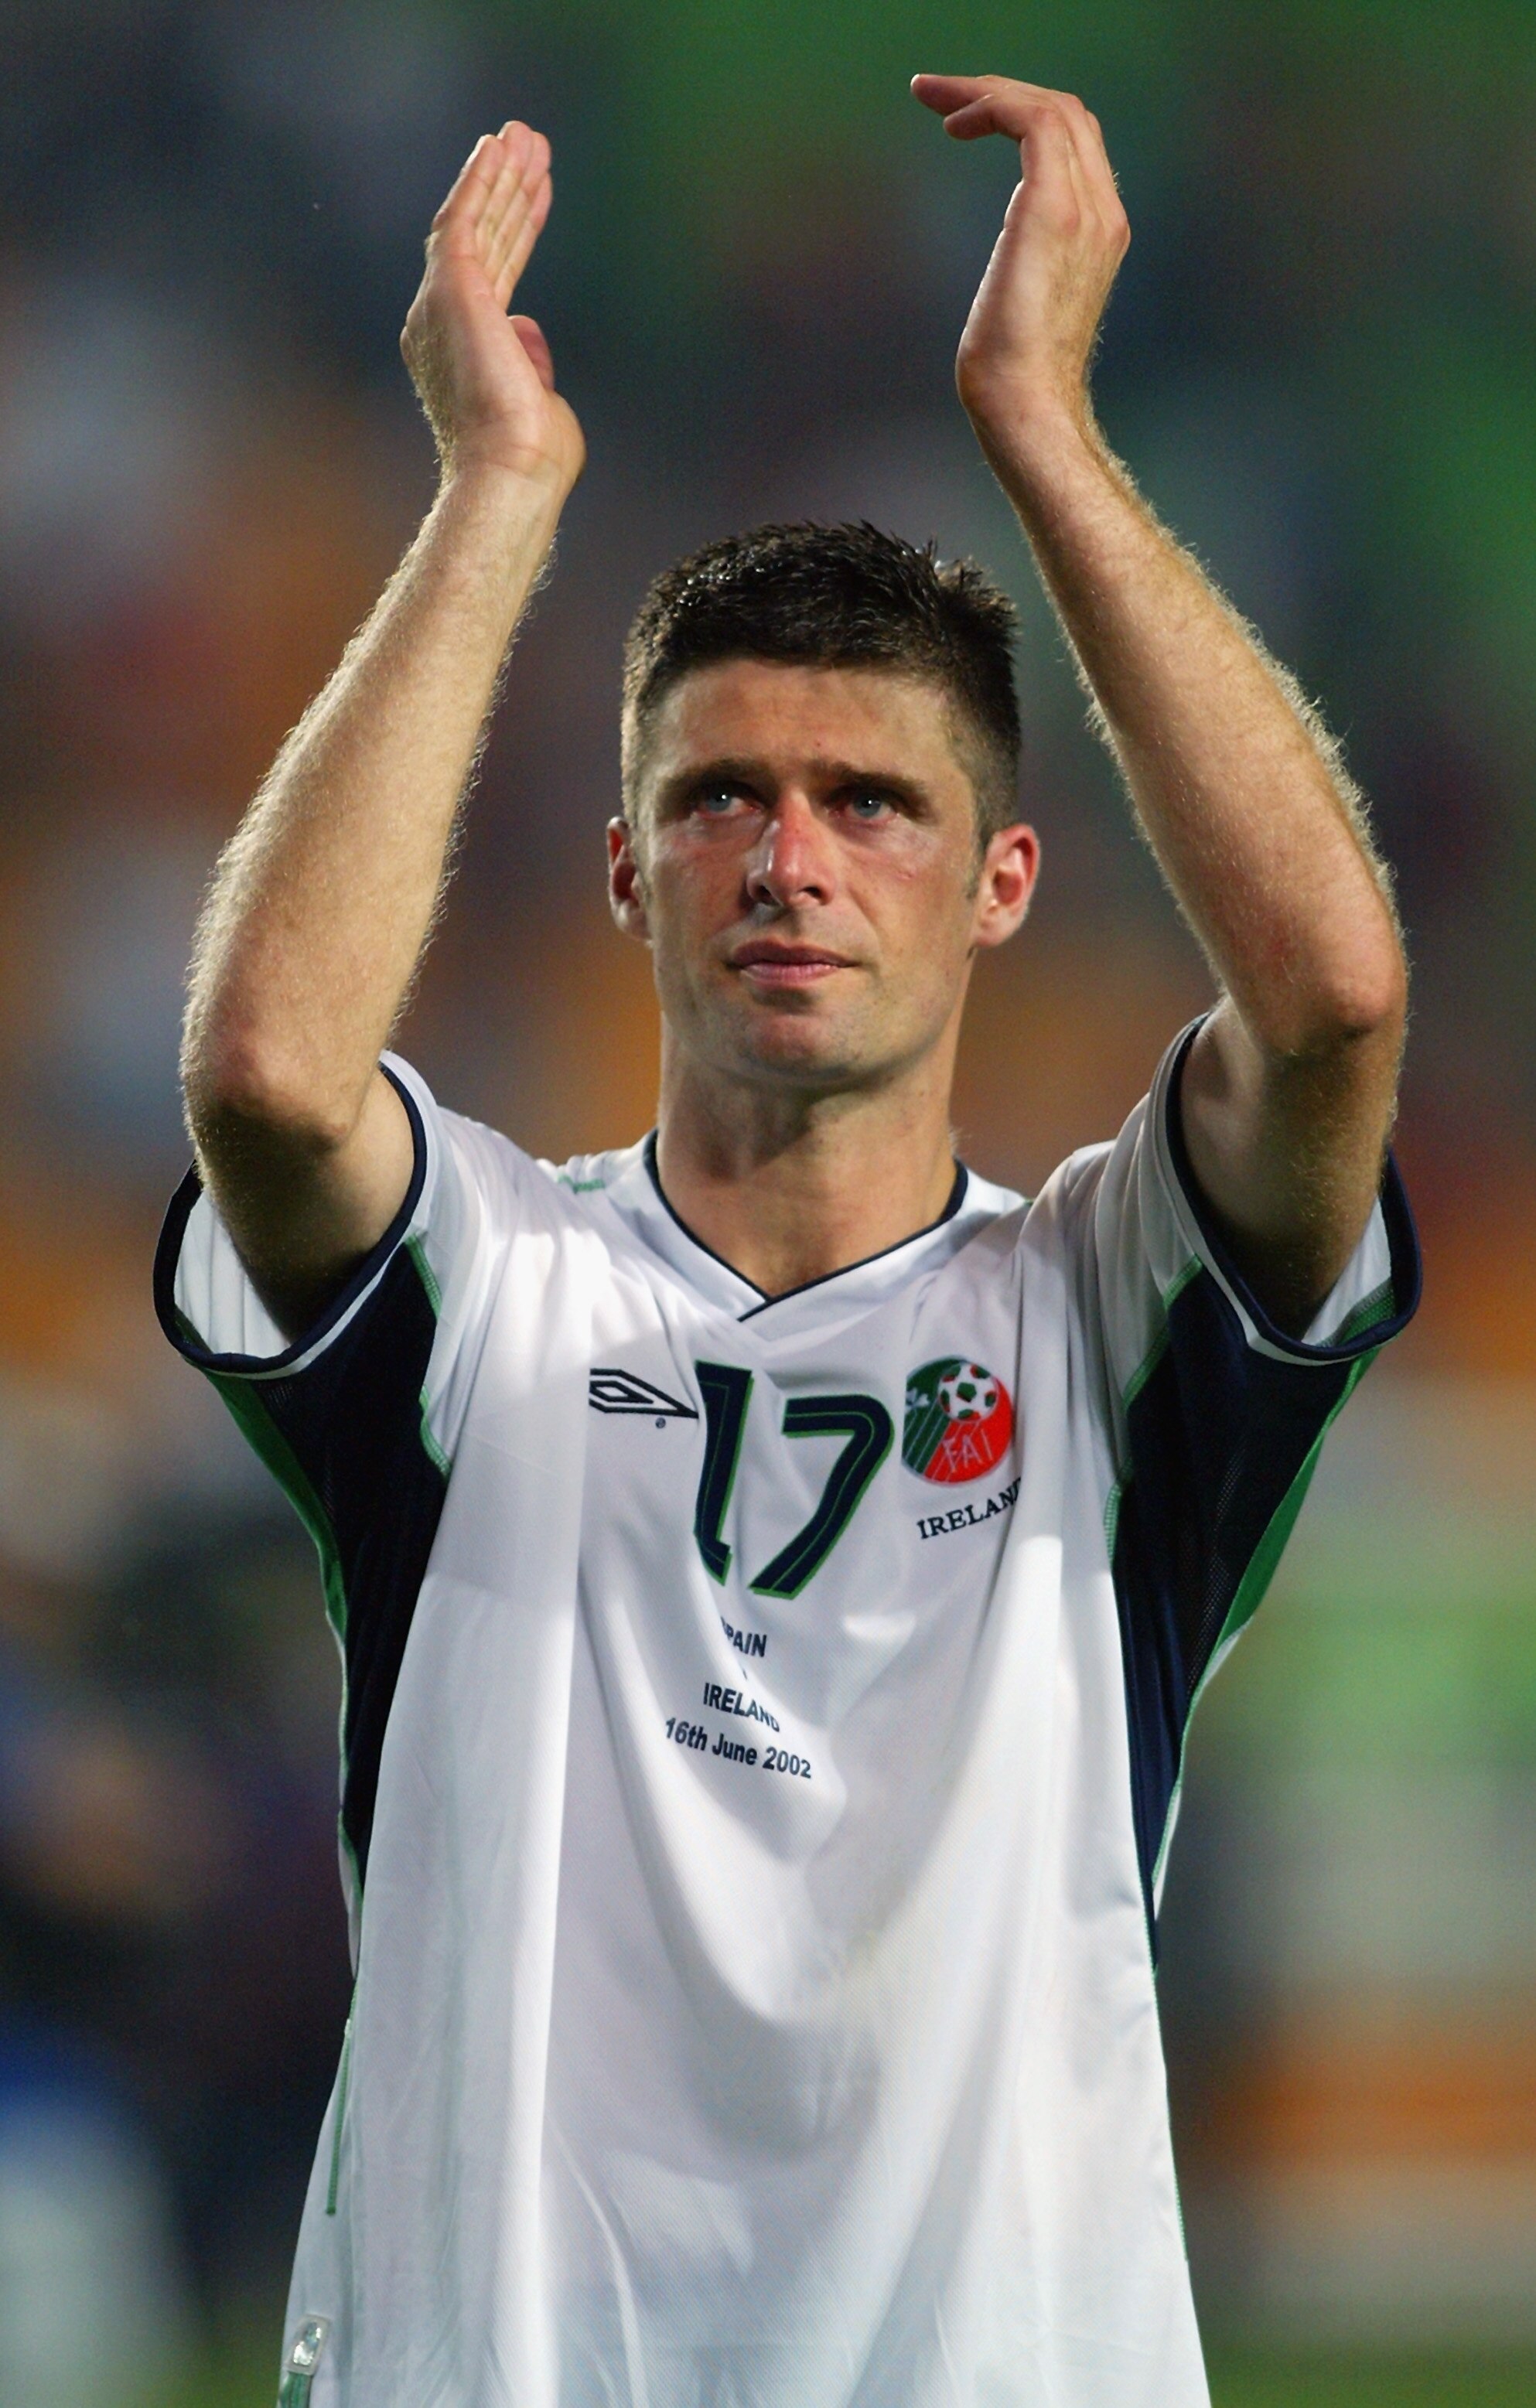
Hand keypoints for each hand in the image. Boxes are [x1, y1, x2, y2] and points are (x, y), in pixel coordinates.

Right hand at [402, 121, 585, 494]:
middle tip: (530, 144)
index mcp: (464, 348)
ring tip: (523, 134)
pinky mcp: (450, 289)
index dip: (519, 228)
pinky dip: (478, 182)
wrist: (511, 471)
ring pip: (475, 225)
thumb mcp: (537, 398)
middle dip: (509, 191)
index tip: (538, 193)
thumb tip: (526, 326)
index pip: (497, 273)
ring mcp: (442, 304)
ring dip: (498, 177)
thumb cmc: (530, 457)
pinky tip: (495, 148)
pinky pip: (462, 221)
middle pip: (486, 241)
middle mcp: (442, 322)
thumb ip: (528, 359)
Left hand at [912, 75, 1128, 460]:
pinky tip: (954, 126)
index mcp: (1100, 229)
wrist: (1025, 407)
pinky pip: (1033, 121)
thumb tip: (1010, 268)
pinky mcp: (1053, 210)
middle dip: (998, 90)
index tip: (960, 119)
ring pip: (1050, 107)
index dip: (1018, 112)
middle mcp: (1103, 212)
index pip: (1074, 140)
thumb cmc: (1013, 375)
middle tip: (936, 94)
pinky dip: (992, 107)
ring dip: (988, 91)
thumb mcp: (1023, 301)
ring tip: (934, 98)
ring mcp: (1085, 208)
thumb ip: (1028, 262)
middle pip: (1066, 112)